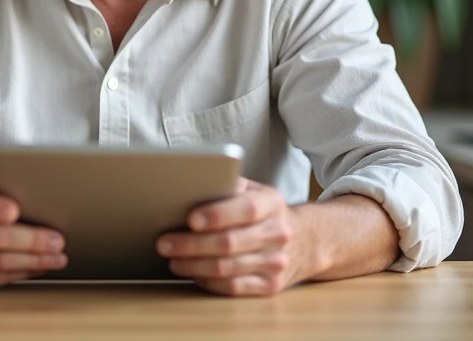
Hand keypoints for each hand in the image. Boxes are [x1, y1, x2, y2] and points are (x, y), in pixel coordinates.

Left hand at [157, 178, 307, 296]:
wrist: (308, 239)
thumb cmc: (266, 212)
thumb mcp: (255, 190)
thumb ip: (228, 186)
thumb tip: (190, 187)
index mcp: (272, 204)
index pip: (245, 209)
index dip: (217, 215)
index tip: (190, 219)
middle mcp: (277, 234)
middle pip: (230, 243)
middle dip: (191, 244)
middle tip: (164, 243)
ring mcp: (276, 263)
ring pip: (228, 268)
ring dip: (194, 265)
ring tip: (172, 260)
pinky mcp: (271, 286)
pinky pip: (234, 288)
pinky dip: (209, 282)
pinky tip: (193, 274)